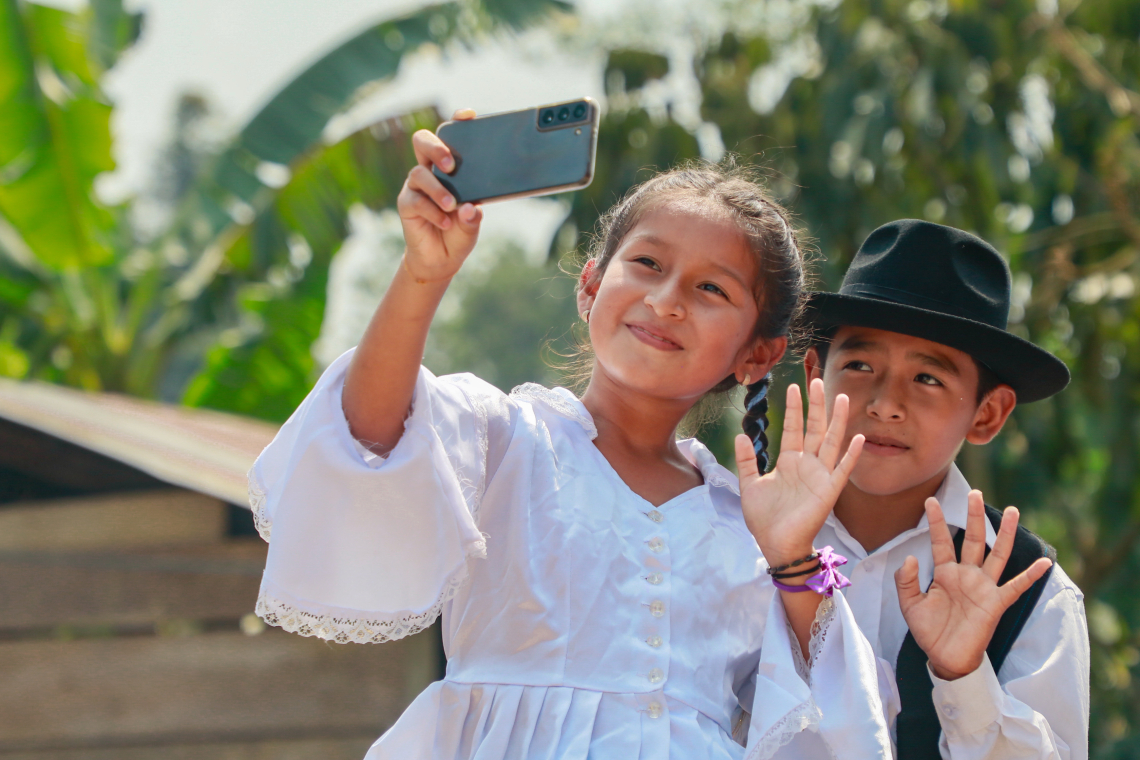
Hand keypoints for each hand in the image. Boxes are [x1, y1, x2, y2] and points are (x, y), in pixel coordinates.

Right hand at [398, 109, 482, 282]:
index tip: (468, 115)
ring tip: (452, 206)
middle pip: (423, 142)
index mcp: (449, 168)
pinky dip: (433, 211)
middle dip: (436, 147)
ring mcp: (416, 187)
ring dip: (438, 189)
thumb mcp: (472, 224)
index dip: (456, 122)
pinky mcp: (406, 204)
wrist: (441, 260)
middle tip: (451, 165)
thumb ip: (474, 216)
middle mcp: (430, 171)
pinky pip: (415, 200)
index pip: (449, 137)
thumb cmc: (459, 233)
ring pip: (418, 173)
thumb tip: (471, 208)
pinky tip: (446, 223)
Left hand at [735, 377, 863, 570]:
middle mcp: (807, 464)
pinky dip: (851, 455)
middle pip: (814, 428)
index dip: (794, 408)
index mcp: (789, 461)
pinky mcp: (828, 491)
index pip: (793, 428)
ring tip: (841, 398)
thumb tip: (740, 435)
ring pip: (831, 442)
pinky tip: (858, 438)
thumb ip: (746, 461)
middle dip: (816, 405)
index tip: (794, 386)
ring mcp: (820, 476)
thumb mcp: (749, 485)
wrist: (774, 544)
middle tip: (818, 380)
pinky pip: (842, 470)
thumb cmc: (764, 518)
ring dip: (837, 421)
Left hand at [895, 491, 1052, 680]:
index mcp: (945, 573)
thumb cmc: (929, 631)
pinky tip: (1043, 562)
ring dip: (1004, 534)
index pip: (941, 542)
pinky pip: (1015, 587)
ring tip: (1012, 511)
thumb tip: (910, 557)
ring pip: (996, 555)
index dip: (935, 522)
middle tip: (974, 493)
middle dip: (973, 517)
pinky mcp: (995, 604)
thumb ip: (906, 581)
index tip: (929, 501)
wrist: (945, 658)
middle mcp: (966, 575)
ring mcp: (983, 587)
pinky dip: (1029, 576)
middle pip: (972, 540)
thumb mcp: (910, 605)